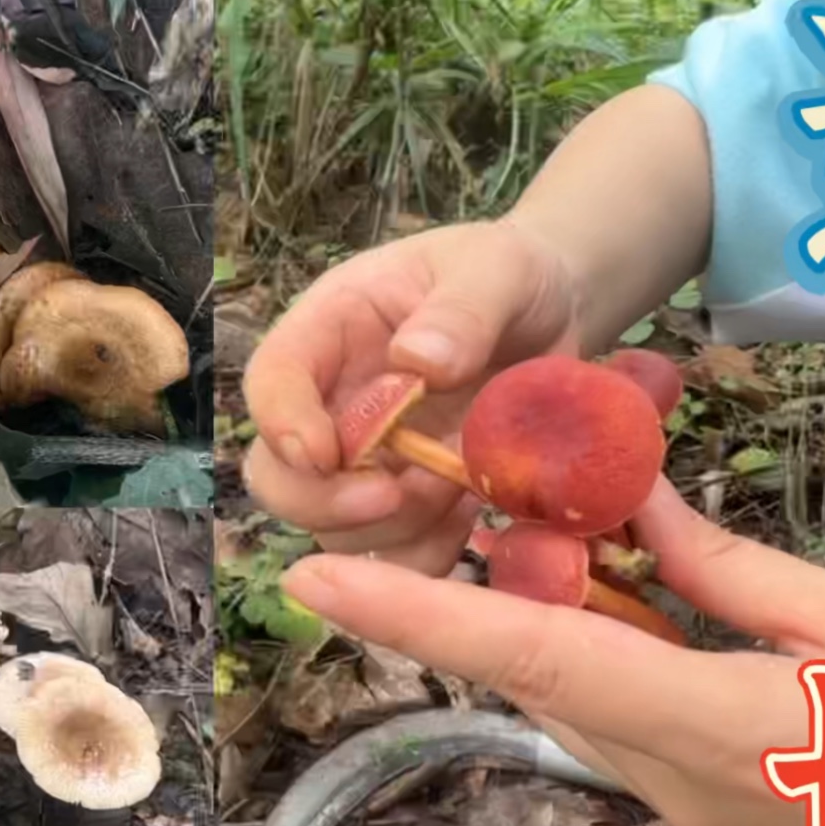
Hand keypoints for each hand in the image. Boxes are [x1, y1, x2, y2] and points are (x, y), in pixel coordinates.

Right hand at [242, 220, 577, 574]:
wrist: (552, 314)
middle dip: (322, 499)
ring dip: (388, 527)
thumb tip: (419, 363)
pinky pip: (393, 556)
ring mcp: (365, 463)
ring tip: (457, 488)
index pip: (272, 380)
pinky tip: (469, 517)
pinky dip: (425, 555)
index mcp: (330, 332)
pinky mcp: (406, 504)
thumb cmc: (509, 276)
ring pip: (330, 528)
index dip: (281, 423)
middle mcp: (330, 405)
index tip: (321, 452)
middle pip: (276, 474)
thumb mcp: (497, 269)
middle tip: (392, 494)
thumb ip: (462, 310)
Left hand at [278, 477, 824, 825]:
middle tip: (403, 517)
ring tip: (511, 527)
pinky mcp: (675, 801)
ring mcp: (664, 799)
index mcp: (715, 723)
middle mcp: (661, 772)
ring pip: (552, 689)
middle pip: (523, 669)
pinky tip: (592, 585)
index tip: (321, 582)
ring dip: (511, 614)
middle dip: (443, 600)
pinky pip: (593, 710)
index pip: (535, 659)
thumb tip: (632, 507)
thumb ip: (735, 571)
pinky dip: (570, 643)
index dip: (418, 619)